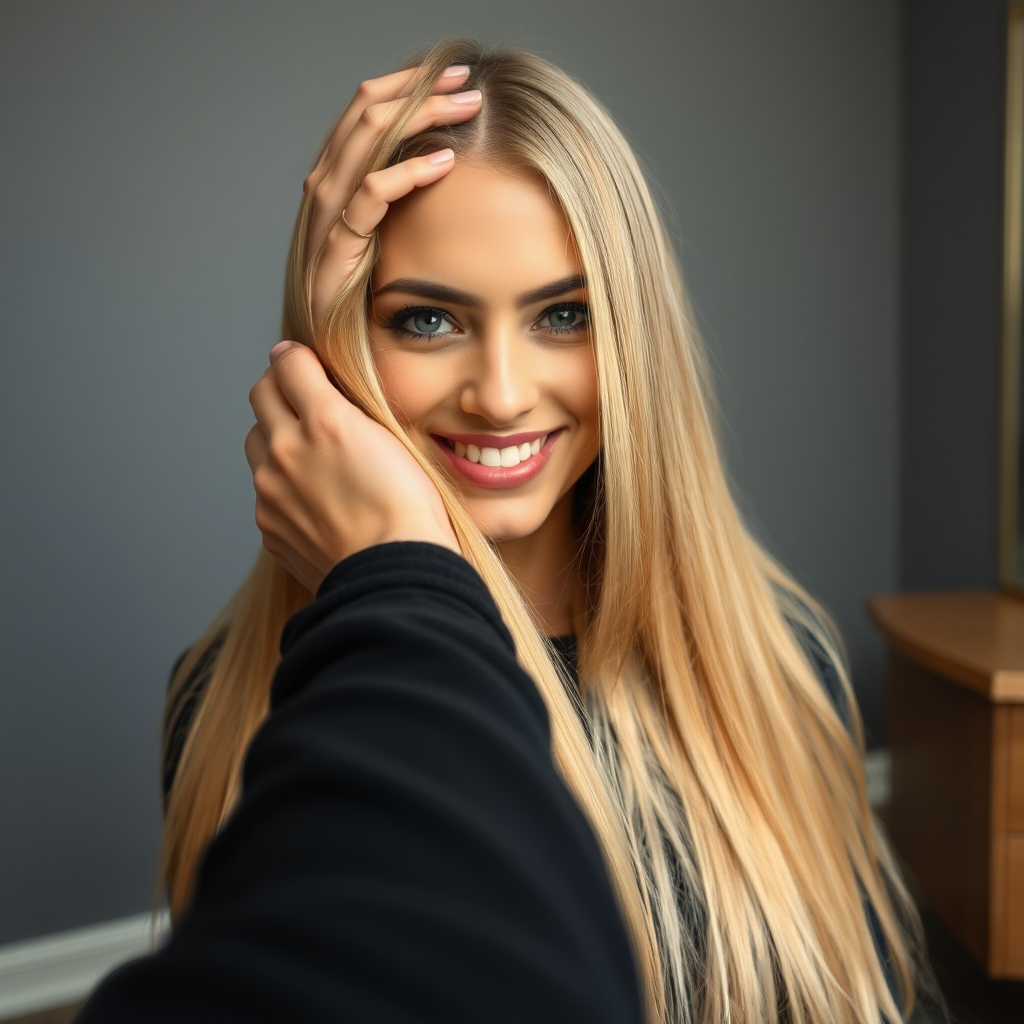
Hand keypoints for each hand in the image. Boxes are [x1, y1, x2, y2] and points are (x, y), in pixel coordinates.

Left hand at [245, 342, 459, 591]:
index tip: (301, 361)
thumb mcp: (393, 441)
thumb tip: (325, 388)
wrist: (395, 575)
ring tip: (310, 455)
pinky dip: (282, 486)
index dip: (295, 357)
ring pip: (256, 443)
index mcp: (325, 421)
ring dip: (275, 437)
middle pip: (261, 396)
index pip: (288, 363)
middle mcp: (287, 451)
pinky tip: (316, 500)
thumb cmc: (410, 510)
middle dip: (280, 390)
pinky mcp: (269, 527)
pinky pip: (264, 492)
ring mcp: (271, 492)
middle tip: (302, 399)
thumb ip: (353, 409)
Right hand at [305, 64, 480, 319]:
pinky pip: (366, 200)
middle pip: (363, 116)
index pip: (365, 115)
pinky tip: (442, 163)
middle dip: (418, 90)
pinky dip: (403, 174)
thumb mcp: (387, 247)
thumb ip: (403, 210)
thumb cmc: (367, 312)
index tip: (457, 82)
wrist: (331, 368)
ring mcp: (325, 223)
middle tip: (467, 83)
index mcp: (337, 187)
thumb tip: (449, 171)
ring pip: (363, 144)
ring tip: (464, 106)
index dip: (408, 89)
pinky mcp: (333, 257)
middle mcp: (325, 195)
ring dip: (418, 117)